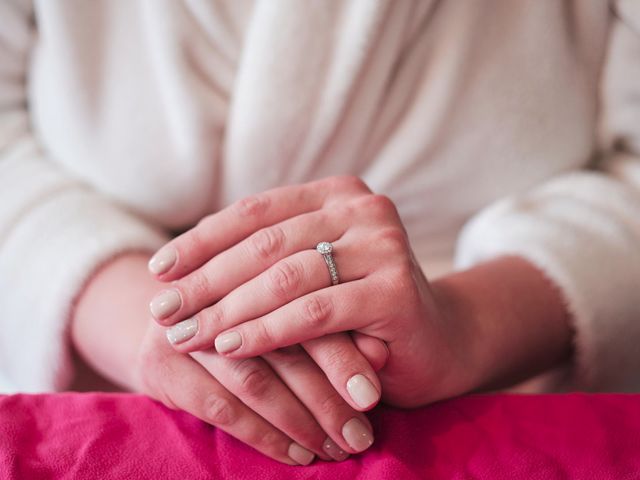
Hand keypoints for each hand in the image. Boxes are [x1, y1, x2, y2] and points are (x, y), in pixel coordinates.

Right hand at [71, 253, 374, 464]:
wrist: (184, 326)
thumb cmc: (262, 323)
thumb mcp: (303, 320)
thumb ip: (340, 330)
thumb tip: (381, 354)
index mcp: (258, 264)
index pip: (306, 307)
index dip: (342, 354)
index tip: (373, 397)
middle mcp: (217, 289)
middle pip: (281, 344)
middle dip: (325, 396)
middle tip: (360, 435)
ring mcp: (185, 324)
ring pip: (253, 377)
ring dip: (299, 421)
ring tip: (335, 449)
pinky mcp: (160, 362)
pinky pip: (220, 406)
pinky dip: (263, 434)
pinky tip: (295, 455)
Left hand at [148, 176, 572, 406]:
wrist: (438, 339)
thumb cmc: (362, 307)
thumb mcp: (313, 272)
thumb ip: (268, 258)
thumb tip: (179, 271)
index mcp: (338, 194)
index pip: (256, 211)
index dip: (202, 240)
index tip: (159, 270)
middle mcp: (364, 208)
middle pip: (265, 242)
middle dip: (206, 280)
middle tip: (163, 310)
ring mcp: (384, 245)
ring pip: (286, 276)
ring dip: (228, 308)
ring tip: (187, 334)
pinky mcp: (395, 290)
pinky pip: (315, 312)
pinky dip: (267, 330)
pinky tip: (231, 347)